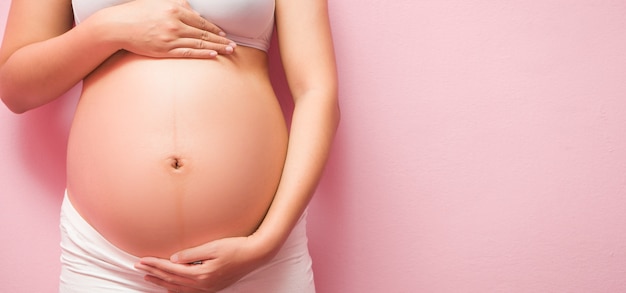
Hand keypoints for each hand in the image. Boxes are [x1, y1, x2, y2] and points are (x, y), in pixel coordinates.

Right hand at [100, 0, 235, 58]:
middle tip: (233, 45)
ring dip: (217, 47)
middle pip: (204, 33)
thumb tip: (193, 13)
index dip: (215, 28)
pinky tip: (214, 55)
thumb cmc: (136, 13)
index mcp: (174, 9)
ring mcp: (170, 38)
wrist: (117, 26)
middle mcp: (175, 23)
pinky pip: (188, 52)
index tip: (224, 33)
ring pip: (199, 43)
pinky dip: (202, 54)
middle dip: (221, 39)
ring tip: (229, 51)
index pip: (201, 21)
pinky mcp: (165, 50)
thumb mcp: (158, 2)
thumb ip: (178, 5)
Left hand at [135, 236, 272, 292]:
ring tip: (149, 277)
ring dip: (162, 282)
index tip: (141, 259)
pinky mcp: (212, 287)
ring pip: (178, 288)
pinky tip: (170, 286)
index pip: (171, 269)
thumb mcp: (213, 247)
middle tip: (138, 267)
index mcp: (201, 274)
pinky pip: (188, 291)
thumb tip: (173, 258)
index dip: (155, 264)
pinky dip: (176, 289)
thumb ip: (191, 254)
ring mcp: (208, 288)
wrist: (256, 255)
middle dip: (154, 273)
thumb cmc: (236, 248)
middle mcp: (203, 285)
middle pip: (172, 280)